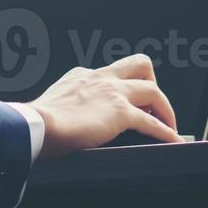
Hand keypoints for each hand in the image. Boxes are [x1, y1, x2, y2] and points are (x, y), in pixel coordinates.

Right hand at [27, 53, 180, 158]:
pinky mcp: (121, 112)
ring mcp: (112, 93)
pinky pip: (154, 123)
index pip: (110, 73)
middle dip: (152, 82)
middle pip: (140, 65)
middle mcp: (100, 78)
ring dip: (166, 110)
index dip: (122, 88)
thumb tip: (65, 121)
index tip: (127, 104)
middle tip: (152, 106)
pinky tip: (171, 141)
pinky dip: (167, 133)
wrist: (36, 125)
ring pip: (154, 90)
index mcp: (81, 75)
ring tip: (168, 126)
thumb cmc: (37, 121)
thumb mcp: (52, 103)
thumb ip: (64, 105)